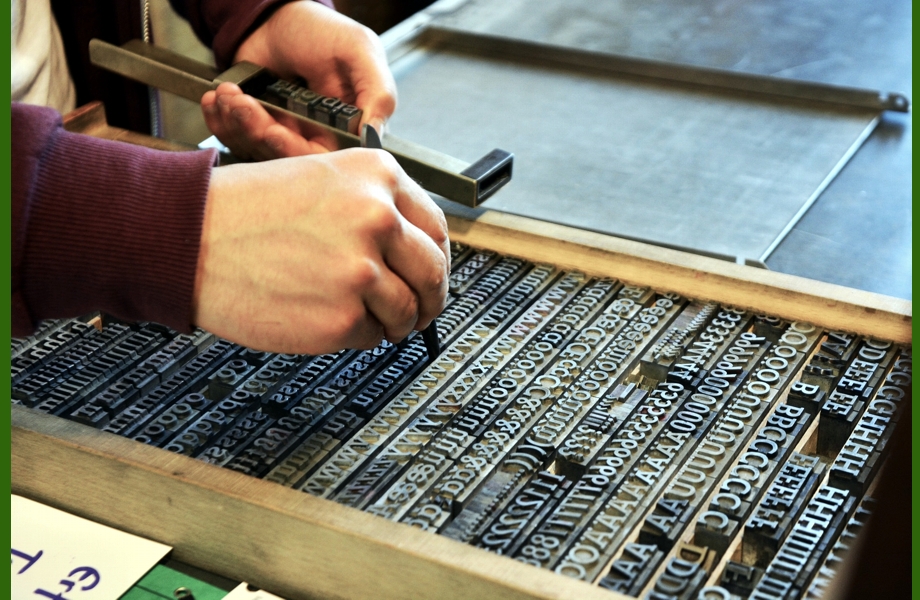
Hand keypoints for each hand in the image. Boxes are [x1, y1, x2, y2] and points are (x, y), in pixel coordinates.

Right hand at [192, 149, 449, 354]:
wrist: (187, 236)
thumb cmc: (243, 210)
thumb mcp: (322, 180)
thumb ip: (374, 207)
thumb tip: (416, 251)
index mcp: (377, 176)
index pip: (436, 228)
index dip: (436, 258)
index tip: (430, 274)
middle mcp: (377, 218)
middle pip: (433, 273)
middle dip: (429, 298)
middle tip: (419, 310)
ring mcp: (362, 269)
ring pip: (408, 311)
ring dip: (394, 322)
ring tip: (365, 316)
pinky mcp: (342, 316)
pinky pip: (372, 336)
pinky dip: (358, 335)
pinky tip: (327, 317)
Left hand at [201, 1, 396, 159]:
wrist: (274, 17)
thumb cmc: (319, 30)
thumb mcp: (358, 49)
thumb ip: (377, 90)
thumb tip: (374, 135)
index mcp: (347, 126)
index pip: (326, 158)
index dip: (296, 151)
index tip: (274, 133)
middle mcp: (316, 136)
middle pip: (285, 157)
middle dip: (258, 131)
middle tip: (243, 104)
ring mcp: (284, 133)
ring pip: (257, 150)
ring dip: (236, 123)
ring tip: (228, 93)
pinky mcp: (255, 128)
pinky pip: (235, 139)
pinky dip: (220, 122)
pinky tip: (217, 100)